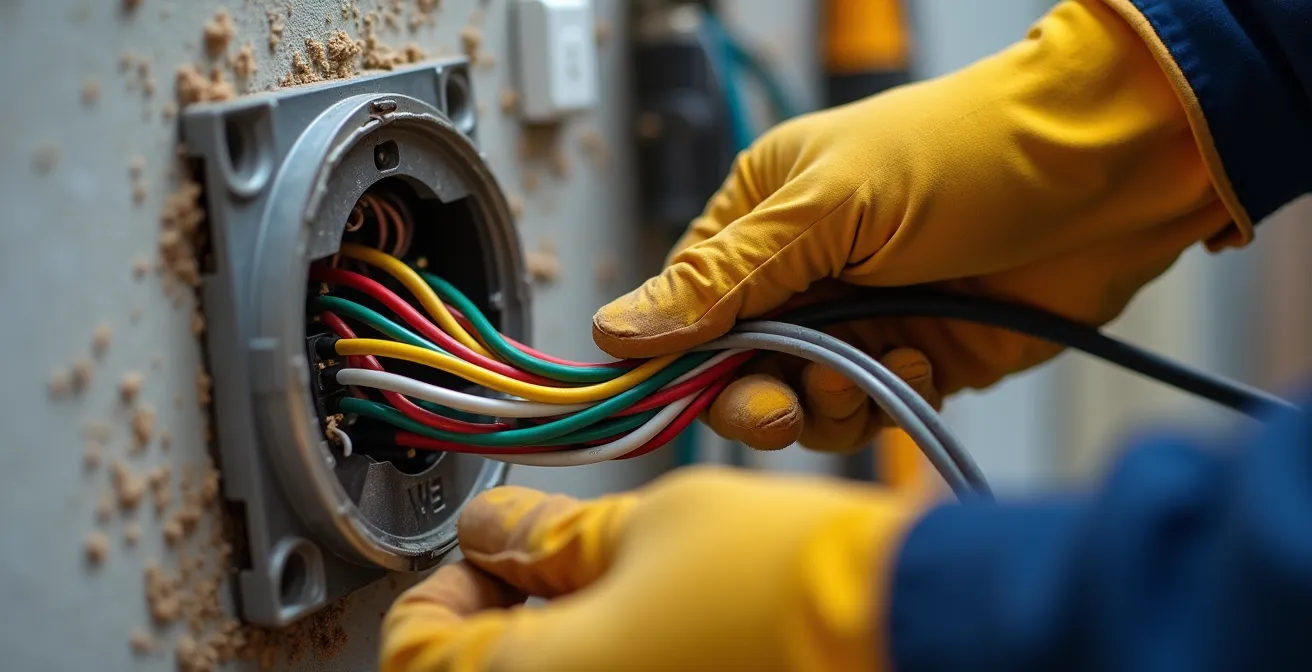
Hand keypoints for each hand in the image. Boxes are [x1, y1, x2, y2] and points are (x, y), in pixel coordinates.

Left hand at [379, 467, 920, 671]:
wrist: (911, 631)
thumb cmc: (788, 585)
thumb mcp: (651, 523)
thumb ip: (553, 535)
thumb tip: (497, 526)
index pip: (417, 647)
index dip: (444, 582)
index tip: (491, 545)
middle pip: (482, 671)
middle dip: (508, 605)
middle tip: (557, 553)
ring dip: (565, 631)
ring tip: (623, 573)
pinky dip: (616, 658)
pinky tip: (663, 617)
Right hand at [593, 0, 1235, 452]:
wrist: (1108, 175)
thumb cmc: (965, 155)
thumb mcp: (829, 205)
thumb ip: (725, 275)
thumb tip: (615, 328)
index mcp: (763, 219)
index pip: (687, 309)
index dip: (682, 361)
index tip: (686, 395)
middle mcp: (804, 275)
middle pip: (739, 369)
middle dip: (756, 398)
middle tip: (783, 406)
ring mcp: (860, 320)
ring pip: (802, 403)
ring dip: (828, 405)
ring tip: (872, 370)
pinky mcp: (916, 361)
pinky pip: (871, 412)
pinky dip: (888, 400)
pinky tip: (926, 358)